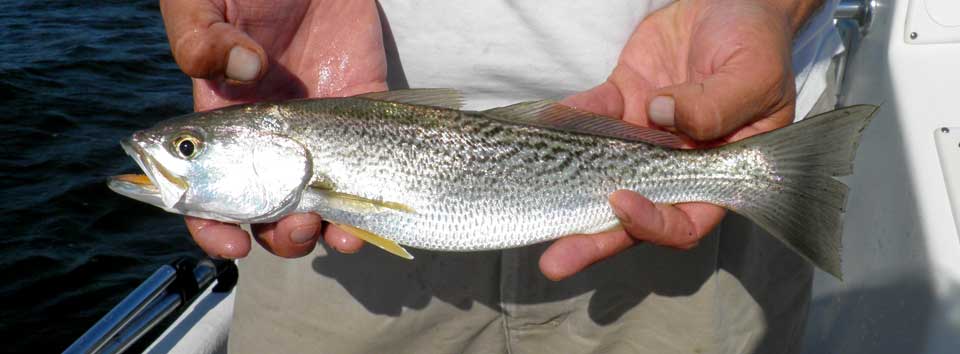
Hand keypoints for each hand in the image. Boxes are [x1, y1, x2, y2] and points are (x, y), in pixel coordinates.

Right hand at [160, 0, 384, 258]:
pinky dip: (368, 204)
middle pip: (268, 209)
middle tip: (291, 225)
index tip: (229, 242)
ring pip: (319, 202)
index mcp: (221, 121)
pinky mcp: (362, 106)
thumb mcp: (203, 0)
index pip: (208, 191)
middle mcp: (270, 137)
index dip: (212, 225)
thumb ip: (201, 37)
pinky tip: (365, 221)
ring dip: (323, 231)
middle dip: (278, 234)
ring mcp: (318, 128)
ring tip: (330, 232)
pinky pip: (369, 165)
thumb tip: (243, 71)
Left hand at [540, 0, 820, 279]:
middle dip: (592, 238)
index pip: (685, 219)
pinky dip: (566, 119)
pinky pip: (588, 117)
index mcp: (716, 172)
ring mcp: (642, 137)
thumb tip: (662, 115)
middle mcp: (673, 164)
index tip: (623, 202)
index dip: (654, 223)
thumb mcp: (752, 74)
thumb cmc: (756, 44)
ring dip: (565, 191)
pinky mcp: (620, 103)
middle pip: (630, 213)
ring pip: (599, 173)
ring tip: (529, 206)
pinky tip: (546, 121)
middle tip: (555, 261)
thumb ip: (716, 102)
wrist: (731, 5)